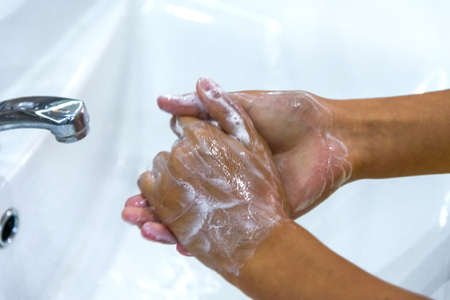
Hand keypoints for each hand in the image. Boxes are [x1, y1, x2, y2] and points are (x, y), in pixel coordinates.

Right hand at [122, 78, 351, 253]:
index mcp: (223, 150)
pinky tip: (180, 243)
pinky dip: (203, 240)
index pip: (182, 167)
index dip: (160, 175)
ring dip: (171, 225)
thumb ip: (205, 106)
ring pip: (201, 216)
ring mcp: (243, 195)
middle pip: (186, 194)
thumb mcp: (242, 103)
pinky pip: (229, 231)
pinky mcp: (260, 211)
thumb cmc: (290, 113)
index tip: (141, 182)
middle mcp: (229, 174)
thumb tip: (163, 101)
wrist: (331, 134)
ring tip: (145, 229)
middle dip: (157, 204)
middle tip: (132, 211)